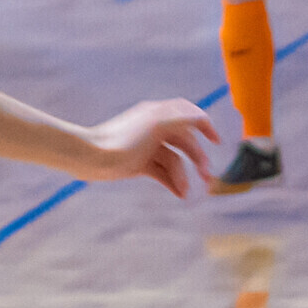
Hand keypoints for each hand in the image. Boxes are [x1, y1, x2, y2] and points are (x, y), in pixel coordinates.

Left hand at [86, 99, 218, 198]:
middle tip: (207, 178)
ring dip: (183, 175)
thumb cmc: (122, 139)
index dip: (206, 127)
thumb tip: (202, 117)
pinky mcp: (138, 164)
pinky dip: (171, 182)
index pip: (189, 116)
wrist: (89, 157)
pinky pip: (161, 172)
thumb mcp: (155, 124)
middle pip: (184, 143)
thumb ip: (181, 117)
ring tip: (187, 192)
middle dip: (197, 159)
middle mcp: (154, 129)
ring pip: (174, 161)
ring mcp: (146, 147)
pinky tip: (180, 194)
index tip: (217, 143)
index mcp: (158, 114)